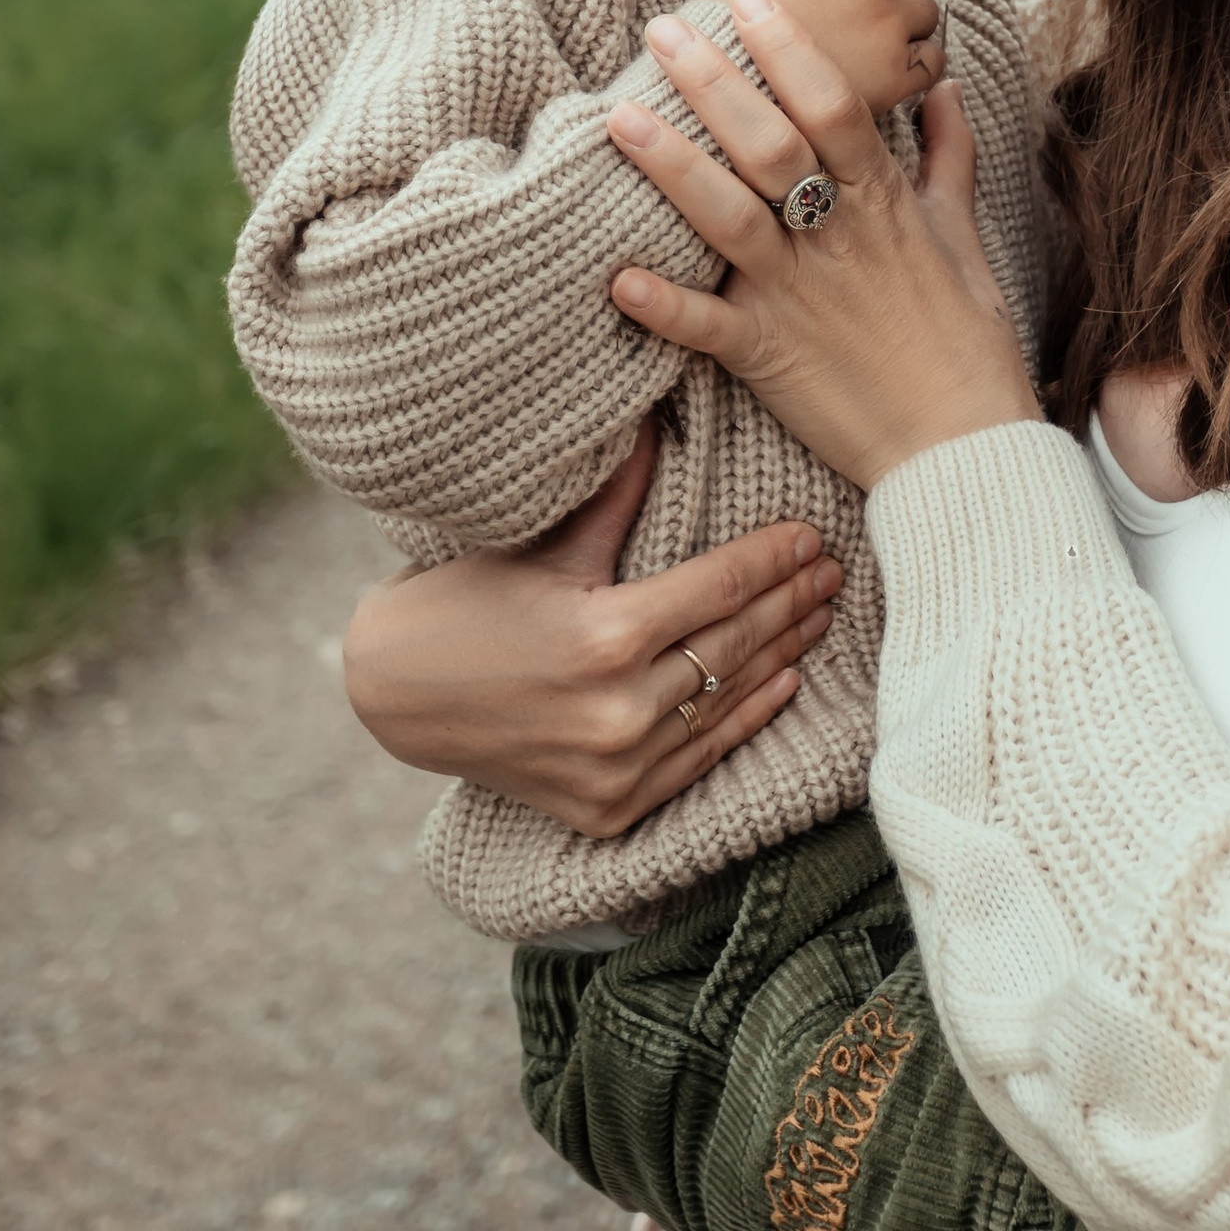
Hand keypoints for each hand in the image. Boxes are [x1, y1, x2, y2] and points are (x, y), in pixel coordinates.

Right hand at [339, 419, 841, 836]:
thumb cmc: (465, 600)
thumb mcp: (544, 546)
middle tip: (832, 569)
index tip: (809, 534)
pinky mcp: (611, 808)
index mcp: (606, 637)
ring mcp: (618, 769)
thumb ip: (617, 496)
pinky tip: (783, 682)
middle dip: (789, 601)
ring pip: (725, 701)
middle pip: (733, 644)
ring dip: (780, 655)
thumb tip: (665, 422)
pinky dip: (744, 718)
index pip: (719, 589)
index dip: (771, 559)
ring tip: (818, 615)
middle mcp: (619, 711)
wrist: (397, 697)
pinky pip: (699, 758)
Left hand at [603, 0, 1041, 492]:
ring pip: (729, 218)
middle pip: (772, 145)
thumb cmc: (968, 341)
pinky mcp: (770, 357)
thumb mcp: (965, 238)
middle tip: (661, 29)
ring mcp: (800, 297)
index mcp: (885, 203)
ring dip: (673, 168)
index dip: (790, 49)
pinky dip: (664, 304)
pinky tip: (617, 276)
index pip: (836, 106)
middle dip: (714, 84)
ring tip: (619, 119)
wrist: (966, 447)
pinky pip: (708, 328)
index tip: (746, 0)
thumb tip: (945, 89)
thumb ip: (950, 157)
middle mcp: (838, 239)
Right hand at [698, 0, 941, 119]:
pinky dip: (921, 62)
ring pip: (924, 12)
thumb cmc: (721, 25)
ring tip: (883, 41)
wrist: (726, 86)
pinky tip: (902, 67)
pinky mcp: (896, 76)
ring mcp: (887, 29)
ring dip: (907, 23)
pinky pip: (932, 61)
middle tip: (861, 18)